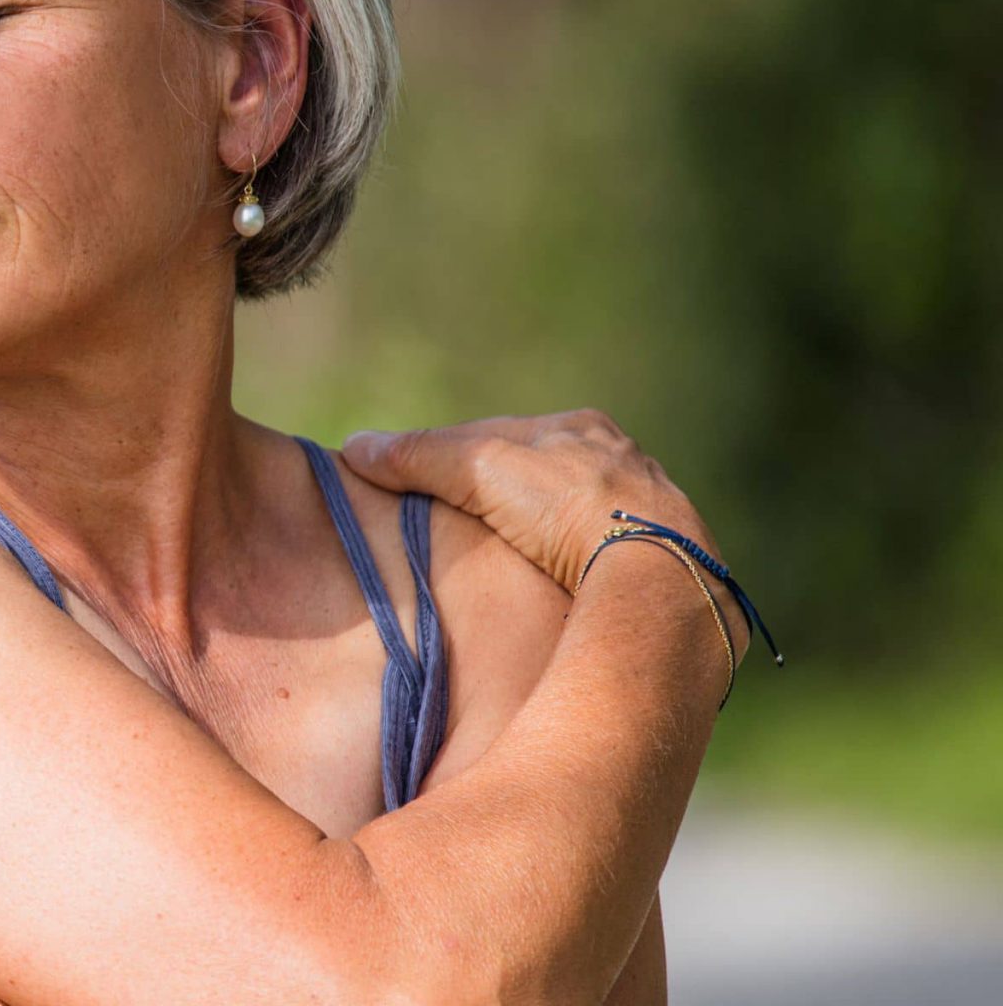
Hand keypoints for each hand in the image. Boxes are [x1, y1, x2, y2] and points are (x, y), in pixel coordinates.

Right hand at [340, 408, 720, 596]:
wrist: (656, 574)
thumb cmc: (567, 506)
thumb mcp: (478, 469)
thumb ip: (417, 456)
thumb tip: (353, 449)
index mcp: (582, 427)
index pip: (502, 435)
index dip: (455, 459)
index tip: (419, 487)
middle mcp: (624, 463)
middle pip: (543, 477)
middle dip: (505, 500)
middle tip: (460, 531)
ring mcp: (651, 517)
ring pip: (579, 521)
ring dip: (545, 539)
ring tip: (505, 568)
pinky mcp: (666, 569)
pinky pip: (605, 563)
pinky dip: (577, 572)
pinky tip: (556, 593)